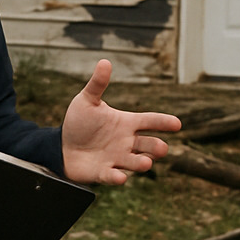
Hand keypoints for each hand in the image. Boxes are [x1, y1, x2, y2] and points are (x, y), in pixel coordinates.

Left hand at [61, 59, 180, 184]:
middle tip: (162, 148)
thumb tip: (105, 61)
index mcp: (126, 123)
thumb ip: (97, 84)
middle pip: (148, 144)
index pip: (150, 121)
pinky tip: (120, 178)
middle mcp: (126, 142)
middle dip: (156, 147)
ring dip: (141, 163)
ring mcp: (117, 158)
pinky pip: (113, 176)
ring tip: (145, 163)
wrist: (61, 146)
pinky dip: (117, 177)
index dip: (163, 122)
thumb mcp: (86, 100)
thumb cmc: (78, 123)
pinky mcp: (104, 172)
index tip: (177, 124)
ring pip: (135, 162)